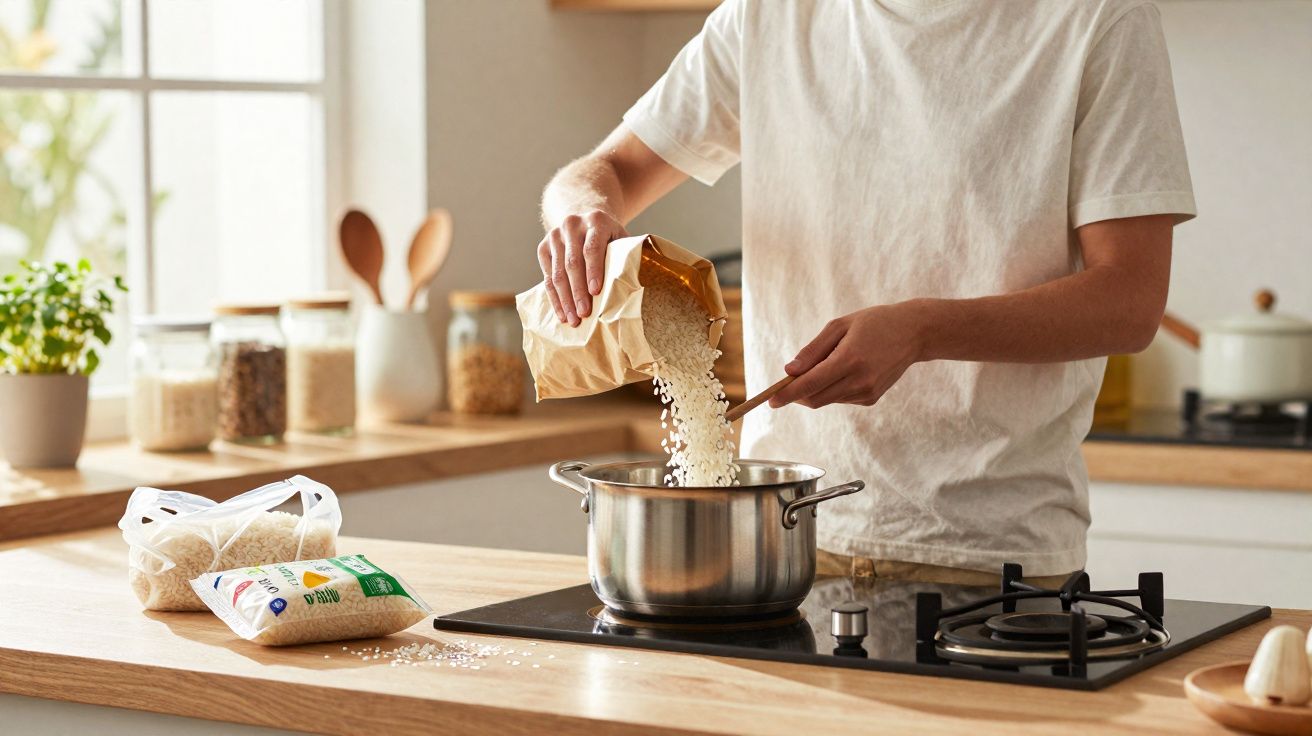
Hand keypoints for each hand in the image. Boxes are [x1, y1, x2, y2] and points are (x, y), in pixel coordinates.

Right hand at [537, 209, 627, 325]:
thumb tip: (636, 284)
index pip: (592, 248)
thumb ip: (626, 255)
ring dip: (565, 299)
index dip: (594, 271)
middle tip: (584, 314)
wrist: (584, 220)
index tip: (595, 292)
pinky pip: (547, 277)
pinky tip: (562, 313)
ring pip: (557, 272)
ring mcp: (554, 236)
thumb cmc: (609, 237)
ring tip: (573, 320)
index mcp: (596, 221)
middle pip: (573, 263)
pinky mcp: (543, 247)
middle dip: (578, 291)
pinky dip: (555, 297)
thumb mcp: (620, 238)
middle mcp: (571, 225)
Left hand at [768, 302, 926, 409]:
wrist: (914, 333)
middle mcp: (859, 381)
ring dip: (816, 389)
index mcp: (849, 359)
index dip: (787, 394)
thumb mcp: (840, 326)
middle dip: (797, 394)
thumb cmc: (874, 323)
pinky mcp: (872, 399)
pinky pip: (841, 398)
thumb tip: (789, 372)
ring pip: (827, 399)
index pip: (810, 384)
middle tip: (787, 382)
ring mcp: (867, 392)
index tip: (770, 401)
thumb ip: (813, 350)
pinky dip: (832, 389)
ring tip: (830, 361)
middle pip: (815, 398)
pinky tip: (846, 370)